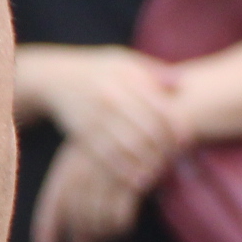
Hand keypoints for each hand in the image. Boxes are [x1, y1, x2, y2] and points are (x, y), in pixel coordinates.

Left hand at [29, 138, 143, 241]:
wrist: (162, 121)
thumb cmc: (127, 146)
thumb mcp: (100, 160)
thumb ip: (84, 190)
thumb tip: (72, 225)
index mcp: (74, 159)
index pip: (54, 197)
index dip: (47, 225)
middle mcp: (89, 164)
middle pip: (76, 208)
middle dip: (78, 235)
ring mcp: (112, 169)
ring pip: (98, 211)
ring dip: (99, 232)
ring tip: (105, 240)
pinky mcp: (136, 176)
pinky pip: (121, 210)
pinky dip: (119, 225)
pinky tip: (121, 230)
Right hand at [35, 47, 188, 190]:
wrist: (54, 77)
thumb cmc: (98, 70)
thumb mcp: (124, 61)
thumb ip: (153, 71)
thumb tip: (183, 84)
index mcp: (125, 77)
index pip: (158, 106)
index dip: (175, 125)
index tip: (187, 137)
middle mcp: (109, 96)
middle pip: (146, 128)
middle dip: (164, 147)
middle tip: (177, 158)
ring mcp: (94, 115)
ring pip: (128, 145)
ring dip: (147, 162)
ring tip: (160, 172)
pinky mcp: (81, 132)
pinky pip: (106, 156)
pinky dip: (125, 171)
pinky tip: (138, 180)